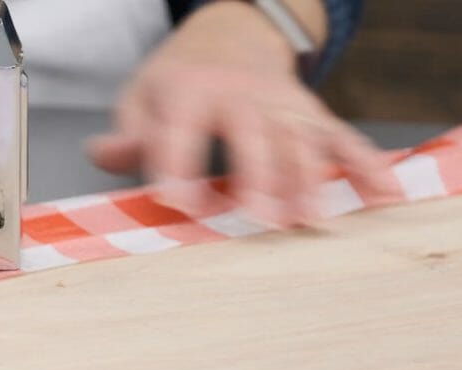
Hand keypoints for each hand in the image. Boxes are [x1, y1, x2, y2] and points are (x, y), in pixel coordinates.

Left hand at [87, 1, 387, 225]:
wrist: (230, 33)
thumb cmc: (179, 78)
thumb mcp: (141, 96)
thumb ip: (127, 135)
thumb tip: (102, 155)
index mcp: (188, 92)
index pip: (180, 132)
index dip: (177, 166)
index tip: (176, 202)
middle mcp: (240, 95)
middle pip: (251, 136)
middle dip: (256, 176)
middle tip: (258, 218)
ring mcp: (281, 104)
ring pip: (299, 141)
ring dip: (308, 180)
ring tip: (311, 221)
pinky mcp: (310, 114)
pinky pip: (341, 137)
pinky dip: (364, 163)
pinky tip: (383, 193)